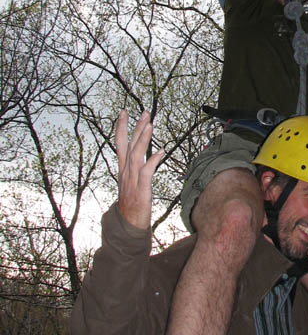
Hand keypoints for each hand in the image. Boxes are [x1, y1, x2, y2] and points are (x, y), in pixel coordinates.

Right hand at [115, 109, 164, 229]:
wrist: (128, 222)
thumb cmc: (132, 201)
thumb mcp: (131, 181)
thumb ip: (136, 167)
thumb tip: (146, 155)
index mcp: (122, 168)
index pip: (119, 143)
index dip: (121, 127)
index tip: (123, 112)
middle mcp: (125, 171)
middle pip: (129, 145)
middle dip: (135, 127)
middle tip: (144, 112)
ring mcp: (132, 179)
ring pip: (136, 155)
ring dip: (143, 139)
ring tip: (149, 125)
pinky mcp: (141, 188)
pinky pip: (147, 171)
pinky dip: (153, 160)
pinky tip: (161, 151)